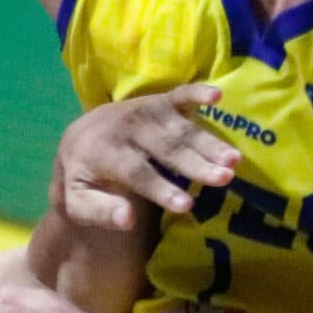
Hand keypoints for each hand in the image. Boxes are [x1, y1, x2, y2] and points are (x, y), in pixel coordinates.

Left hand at [52, 86, 240, 228]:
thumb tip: (127, 220)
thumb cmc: (83, 178)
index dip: (161, 189)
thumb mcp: (78, 201)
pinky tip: (218, 95)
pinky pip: (179, 95)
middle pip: (165, 148)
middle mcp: (125, 127)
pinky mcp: (158, 102)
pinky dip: (198, 93)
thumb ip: (100, 211)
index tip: (187, 206)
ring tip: (234, 160)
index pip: (136, 172)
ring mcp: (144, 111)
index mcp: (103, 152)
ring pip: (180, 128)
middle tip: (224, 179)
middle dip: (195, 164)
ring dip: (208, 142)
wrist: (77, 138)